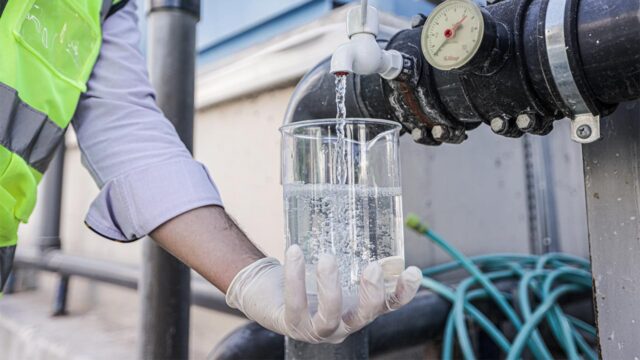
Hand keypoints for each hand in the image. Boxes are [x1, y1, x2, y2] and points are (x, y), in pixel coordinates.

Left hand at [225, 245, 422, 343]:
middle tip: (372, 268)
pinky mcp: (290, 323)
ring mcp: (316, 328)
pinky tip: (295, 253)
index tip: (414, 271)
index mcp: (357, 307)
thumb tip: (365, 205)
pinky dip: (295, 278)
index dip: (404, 293)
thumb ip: (350, 249)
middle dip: (372, 294)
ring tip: (328, 258)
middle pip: (365, 316)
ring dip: (331, 287)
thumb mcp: (333, 264)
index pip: (388, 305)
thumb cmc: (305, 275)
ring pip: (329, 315)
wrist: (266, 290)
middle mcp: (342, 323)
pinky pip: (295, 303)